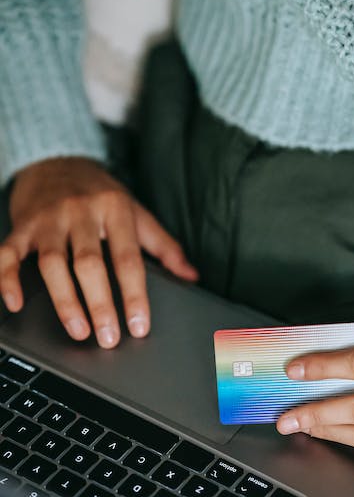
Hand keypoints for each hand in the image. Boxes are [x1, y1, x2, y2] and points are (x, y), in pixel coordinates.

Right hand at [0, 157, 197, 347]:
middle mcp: (81, 211)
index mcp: (115, 209)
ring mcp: (48, 219)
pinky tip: (14, 303)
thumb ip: (164, 246)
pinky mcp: (21, 225)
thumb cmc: (101, 193)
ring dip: (64, 301)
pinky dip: (6, 279)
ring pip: (52, 263)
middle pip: (89, 264)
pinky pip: (8, 254)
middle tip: (109, 337)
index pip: (128, 259)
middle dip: (100, 304)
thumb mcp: (136, 212)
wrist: (56, 159)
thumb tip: (191, 276)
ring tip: (78, 331)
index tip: (139, 326)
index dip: (134, 295)